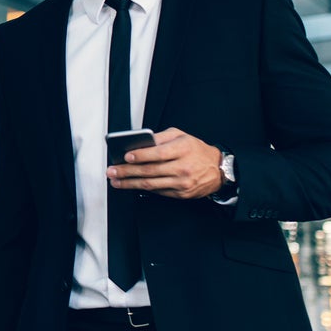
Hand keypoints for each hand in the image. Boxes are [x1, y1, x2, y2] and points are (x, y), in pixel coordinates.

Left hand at [106, 128, 222, 199]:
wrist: (217, 169)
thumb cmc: (196, 150)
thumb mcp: (181, 136)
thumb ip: (160, 137)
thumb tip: (140, 142)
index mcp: (183, 149)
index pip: (159, 153)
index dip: (141, 155)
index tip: (126, 156)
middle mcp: (183, 167)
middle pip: (150, 170)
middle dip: (127, 171)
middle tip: (112, 171)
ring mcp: (182, 183)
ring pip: (151, 184)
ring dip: (130, 183)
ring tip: (116, 181)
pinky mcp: (181, 194)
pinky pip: (158, 191)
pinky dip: (143, 188)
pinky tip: (131, 185)